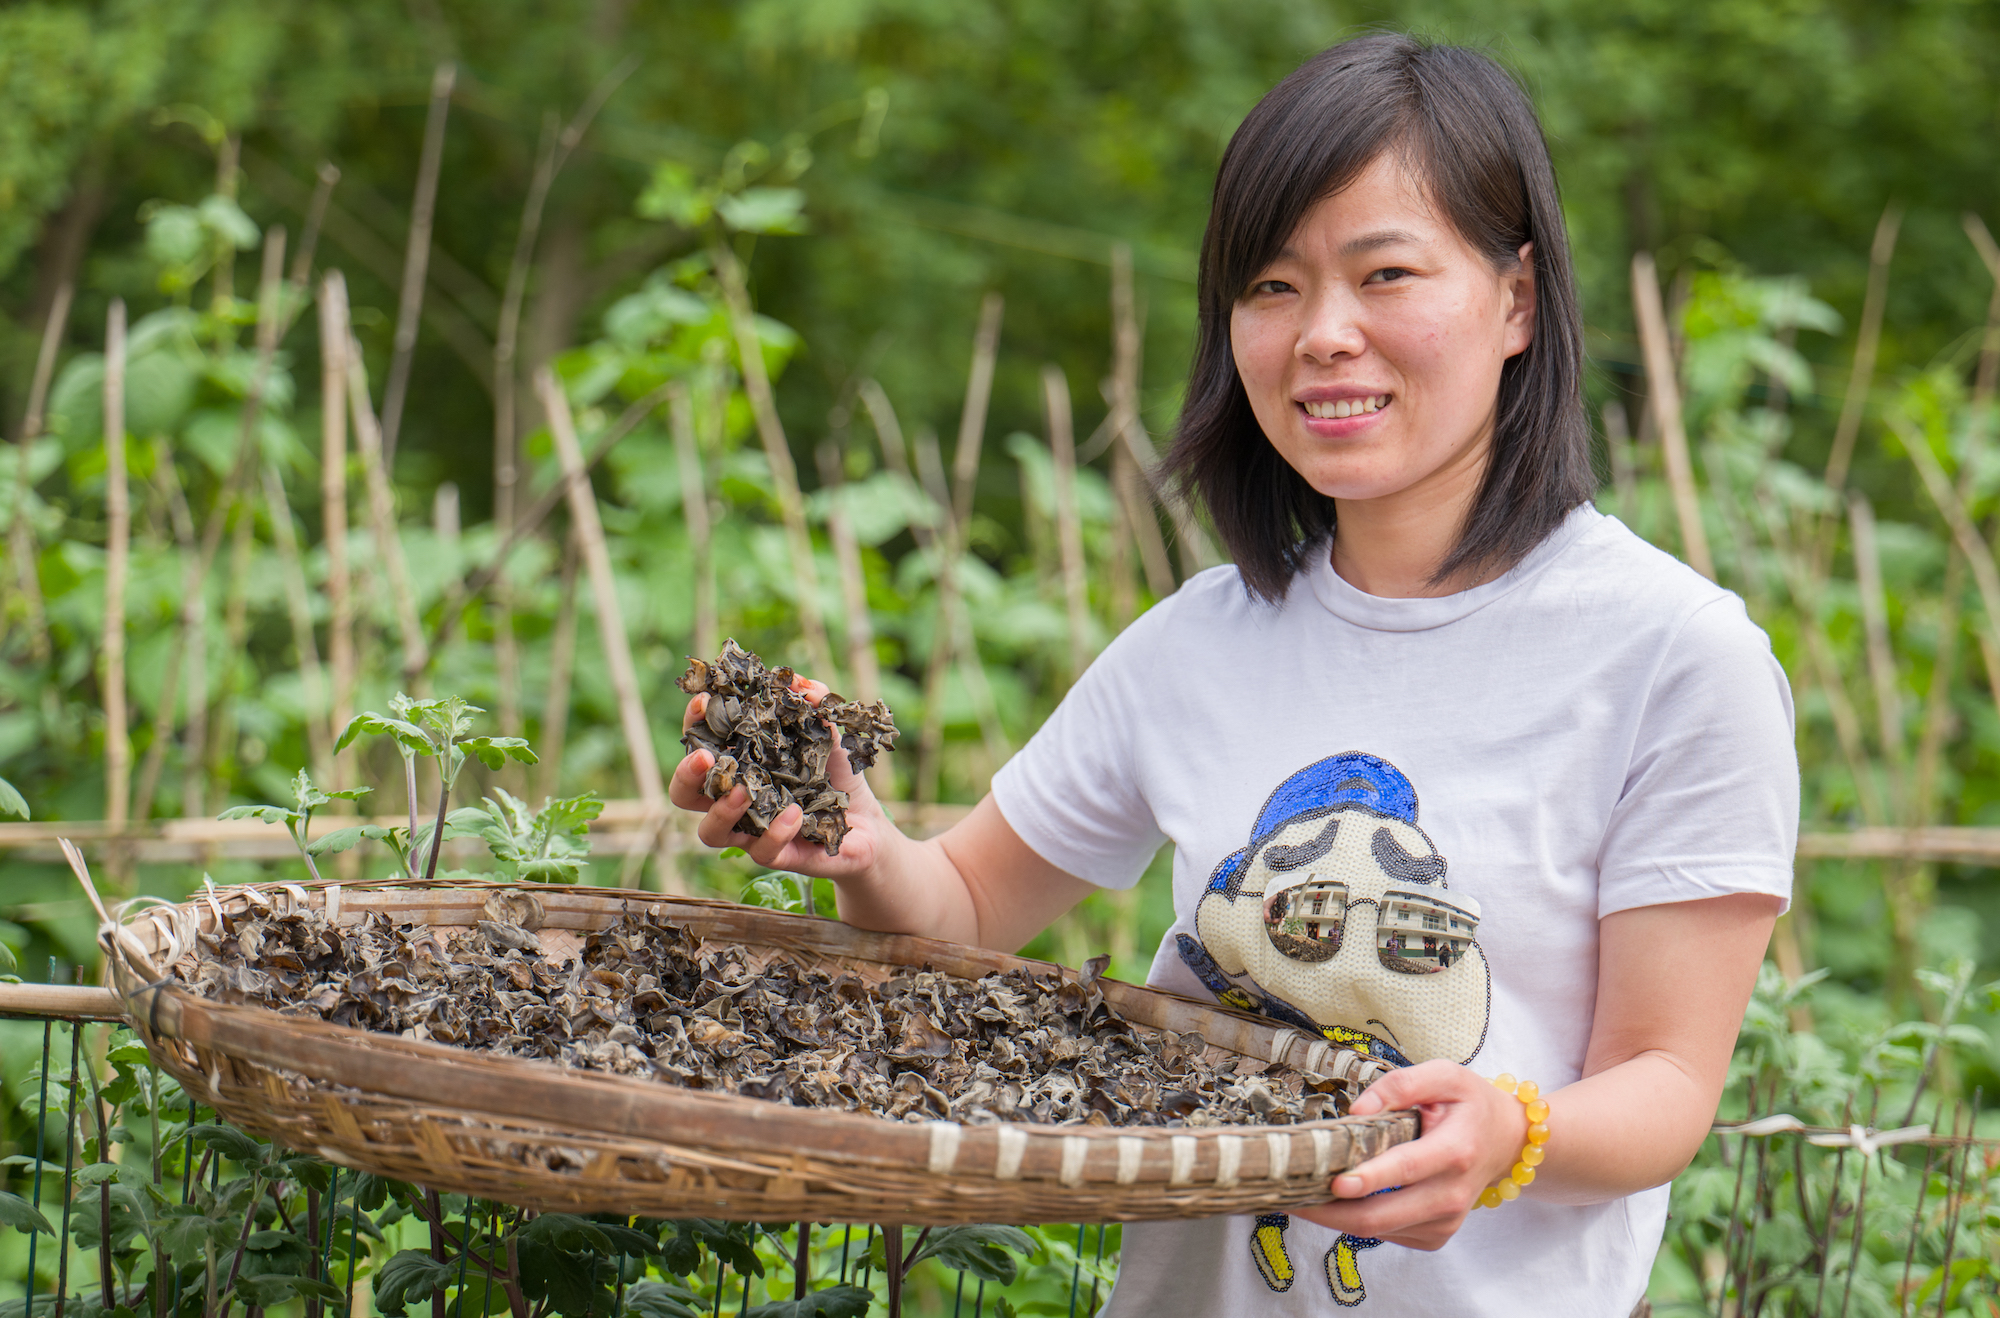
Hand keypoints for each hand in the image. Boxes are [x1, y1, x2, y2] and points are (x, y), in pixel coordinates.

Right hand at [668, 675, 891, 879]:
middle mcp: (734, 798)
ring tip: (743, 791)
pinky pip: (762, 851)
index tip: (701, 701)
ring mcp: (750, 830)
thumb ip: (815, 701)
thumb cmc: (836, 772)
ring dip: (721, 810)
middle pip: (684, 794)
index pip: (699, 742)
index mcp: (738, 762)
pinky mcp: (775, 855)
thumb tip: (796, 681)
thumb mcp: (830, 731)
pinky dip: (775, 832)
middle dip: (686, 774)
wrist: (868, 823)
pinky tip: (795, 814)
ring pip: (711, 831)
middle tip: (705, 758)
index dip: (694, 723)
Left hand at [1289, 1060, 1527, 1248]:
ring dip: (1336, 1218)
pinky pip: (1388, 1234)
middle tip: (1288, 1196)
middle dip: (1330, 1212)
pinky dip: (1357, 1221)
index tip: (1333, 1182)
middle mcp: (1452, 1194)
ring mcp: (1446, 1221)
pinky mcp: (1437, 1235)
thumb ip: (1399, 1085)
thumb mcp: (1444, 1074)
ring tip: (1300, 1194)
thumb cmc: (1469, 1103)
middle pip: (1382, 1217)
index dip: (1368, 1178)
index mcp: (1455, 1151)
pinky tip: (1337, 1200)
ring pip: (1379, 1231)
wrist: (1507, 1141)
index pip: (1406, 1170)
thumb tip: (1356, 1110)